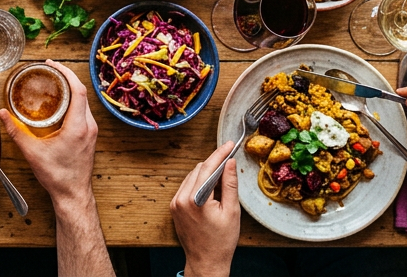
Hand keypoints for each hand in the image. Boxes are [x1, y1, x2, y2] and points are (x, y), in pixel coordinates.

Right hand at [0, 61, 96, 206]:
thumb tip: (1, 113)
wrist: (73, 194)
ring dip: (71, 89)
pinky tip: (61, 101)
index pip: (78, 90)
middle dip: (66, 77)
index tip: (52, 65)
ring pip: (84, 101)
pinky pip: (84, 111)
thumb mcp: (32, 152)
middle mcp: (89, 126)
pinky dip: (73, 101)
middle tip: (49, 70)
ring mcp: (92, 131)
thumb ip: (15, 131)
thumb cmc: (56, 176)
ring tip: (54, 82)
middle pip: (82, 92)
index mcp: (78, 126)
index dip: (66, 73)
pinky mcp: (90, 136)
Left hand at [170, 141, 238, 276]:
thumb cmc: (221, 241)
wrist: (206, 261)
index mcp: (195, 199)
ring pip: (192, 176)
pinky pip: (186, 186)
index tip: (230, 144)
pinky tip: (211, 185)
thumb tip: (229, 163)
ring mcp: (175, 203)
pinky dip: (199, 182)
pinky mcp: (174, 207)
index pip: (208, 168)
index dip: (220, 154)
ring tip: (223, 174)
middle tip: (230, 158)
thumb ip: (230, 185)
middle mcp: (180, 199)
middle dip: (214, 162)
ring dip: (206, 172)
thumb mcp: (231, 212)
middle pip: (199, 170)